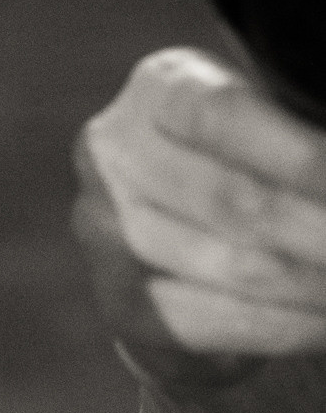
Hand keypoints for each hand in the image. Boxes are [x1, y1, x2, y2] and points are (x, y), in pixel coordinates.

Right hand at [74, 51, 325, 363]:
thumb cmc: (252, 157)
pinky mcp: (121, 303)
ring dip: (318, 284)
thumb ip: (306, 130)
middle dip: (322, 230)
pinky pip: (216, 322)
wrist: (179, 228)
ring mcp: (107, 232)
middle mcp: (114, 153)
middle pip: (232, 200)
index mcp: (159, 87)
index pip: (220, 116)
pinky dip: (290, 326)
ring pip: (233, 266)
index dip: (301, 155)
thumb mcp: (273, 116)